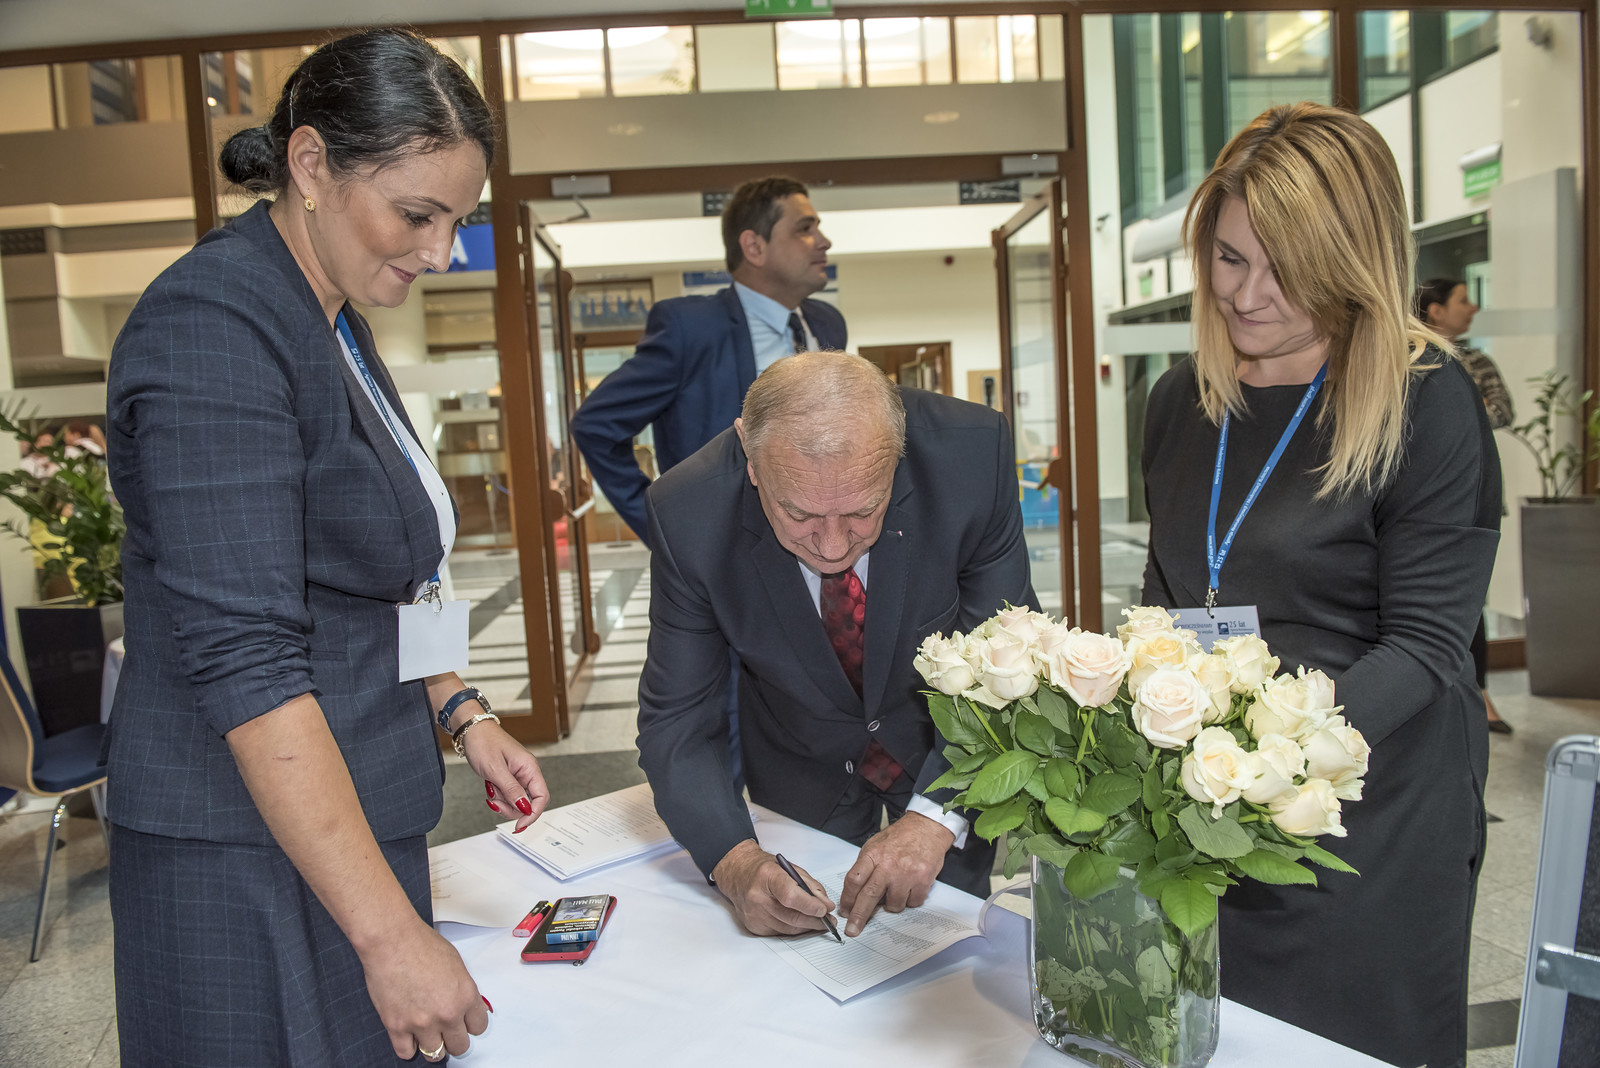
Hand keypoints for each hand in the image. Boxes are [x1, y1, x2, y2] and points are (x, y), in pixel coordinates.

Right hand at [360, 920, 488, 1060]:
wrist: (392, 941)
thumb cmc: (421, 944)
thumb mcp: (456, 964)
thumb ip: (462, 989)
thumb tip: (465, 1005)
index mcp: (465, 996)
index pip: (479, 1027)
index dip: (471, 1025)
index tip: (465, 1024)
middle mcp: (447, 1013)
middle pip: (459, 1046)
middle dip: (454, 1039)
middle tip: (447, 1031)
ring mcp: (421, 1023)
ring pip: (435, 1054)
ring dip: (433, 1045)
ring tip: (428, 1034)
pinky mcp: (397, 1026)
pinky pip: (406, 1052)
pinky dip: (408, 1047)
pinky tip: (409, 1035)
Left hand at [464, 721, 549, 833]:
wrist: (471, 730)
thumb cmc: (484, 743)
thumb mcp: (495, 769)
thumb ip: (511, 790)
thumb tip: (525, 808)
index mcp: (529, 768)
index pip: (541, 797)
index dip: (532, 814)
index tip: (519, 825)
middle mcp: (527, 772)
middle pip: (528, 802)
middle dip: (511, 808)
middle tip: (494, 803)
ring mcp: (518, 775)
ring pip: (516, 801)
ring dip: (502, 802)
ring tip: (490, 790)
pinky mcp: (508, 778)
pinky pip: (507, 795)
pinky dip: (498, 796)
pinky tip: (489, 788)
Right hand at [711, 840, 834, 936]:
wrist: (738, 874)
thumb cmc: (764, 870)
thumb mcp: (790, 868)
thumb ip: (810, 886)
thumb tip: (826, 905)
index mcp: (767, 876)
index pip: (790, 895)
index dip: (809, 905)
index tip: (825, 910)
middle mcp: (757, 897)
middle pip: (792, 917)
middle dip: (815, 921)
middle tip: (829, 921)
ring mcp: (753, 914)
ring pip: (789, 929)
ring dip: (807, 927)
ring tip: (819, 922)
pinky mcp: (753, 926)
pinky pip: (780, 933)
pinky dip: (794, 929)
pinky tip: (800, 923)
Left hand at [838, 811, 955, 936]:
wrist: (926, 828)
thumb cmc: (900, 837)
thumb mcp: (875, 845)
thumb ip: (865, 867)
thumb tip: (854, 895)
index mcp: (873, 854)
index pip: (854, 880)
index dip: (847, 899)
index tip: (844, 911)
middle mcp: (888, 865)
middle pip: (869, 896)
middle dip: (859, 916)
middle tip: (852, 930)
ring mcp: (906, 874)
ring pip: (893, 905)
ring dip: (892, 903)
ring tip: (896, 887)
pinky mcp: (922, 881)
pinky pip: (912, 903)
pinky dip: (909, 899)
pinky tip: (910, 886)